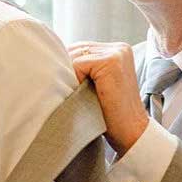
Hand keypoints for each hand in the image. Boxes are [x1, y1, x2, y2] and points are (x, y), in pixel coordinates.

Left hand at [68, 42, 149, 156]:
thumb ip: (84, 69)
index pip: (79, 49)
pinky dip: (75, 79)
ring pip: (75, 56)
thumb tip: (51, 59)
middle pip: (75, 49)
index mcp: (116, 50)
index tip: (70, 87)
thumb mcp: (96, 85)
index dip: (69, 68)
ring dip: (70, 76)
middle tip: (71, 92)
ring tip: (78, 94)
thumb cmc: (109, 114)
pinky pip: (78, 63)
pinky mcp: (111, 61)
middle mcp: (119, 48)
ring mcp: (117, 53)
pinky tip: (82, 94)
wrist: (130, 133)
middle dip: (67, 70)